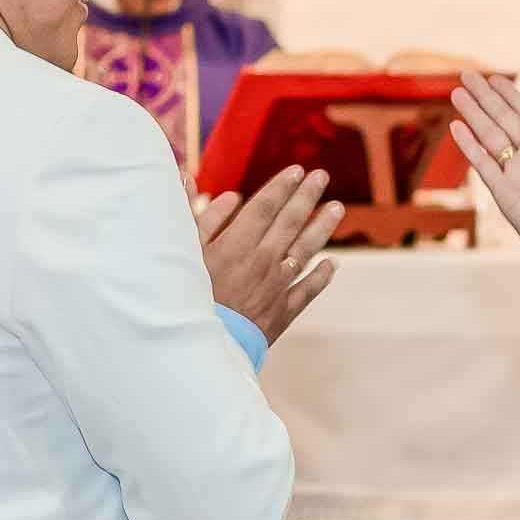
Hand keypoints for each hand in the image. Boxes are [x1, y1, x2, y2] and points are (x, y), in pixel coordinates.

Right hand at [200, 166, 341, 342]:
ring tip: (337, 208)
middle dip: (307, 196)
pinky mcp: (282, 313)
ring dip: (322, 228)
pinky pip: (308, 290)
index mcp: (237, 244)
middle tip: (322, 176)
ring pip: (305, 251)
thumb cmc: (184, 300)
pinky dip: (321, 276)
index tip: (297, 170)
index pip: (265, 206)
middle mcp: (263, 261)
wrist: (200, 349)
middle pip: (290, 223)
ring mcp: (276, 287)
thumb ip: (192, 216)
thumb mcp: (182, 255)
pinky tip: (332, 264)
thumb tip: (189, 180)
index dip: (282, 186)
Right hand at [450, 71, 519, 272]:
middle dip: (487, 95)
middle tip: (470, 72)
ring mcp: (513, 173)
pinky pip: (483, 166)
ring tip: (456, 91)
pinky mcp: (504, 193)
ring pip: (488, 136)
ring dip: (472, 113)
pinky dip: (468, 147)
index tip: (511, 67)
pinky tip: (455, 127)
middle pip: (503, 118)